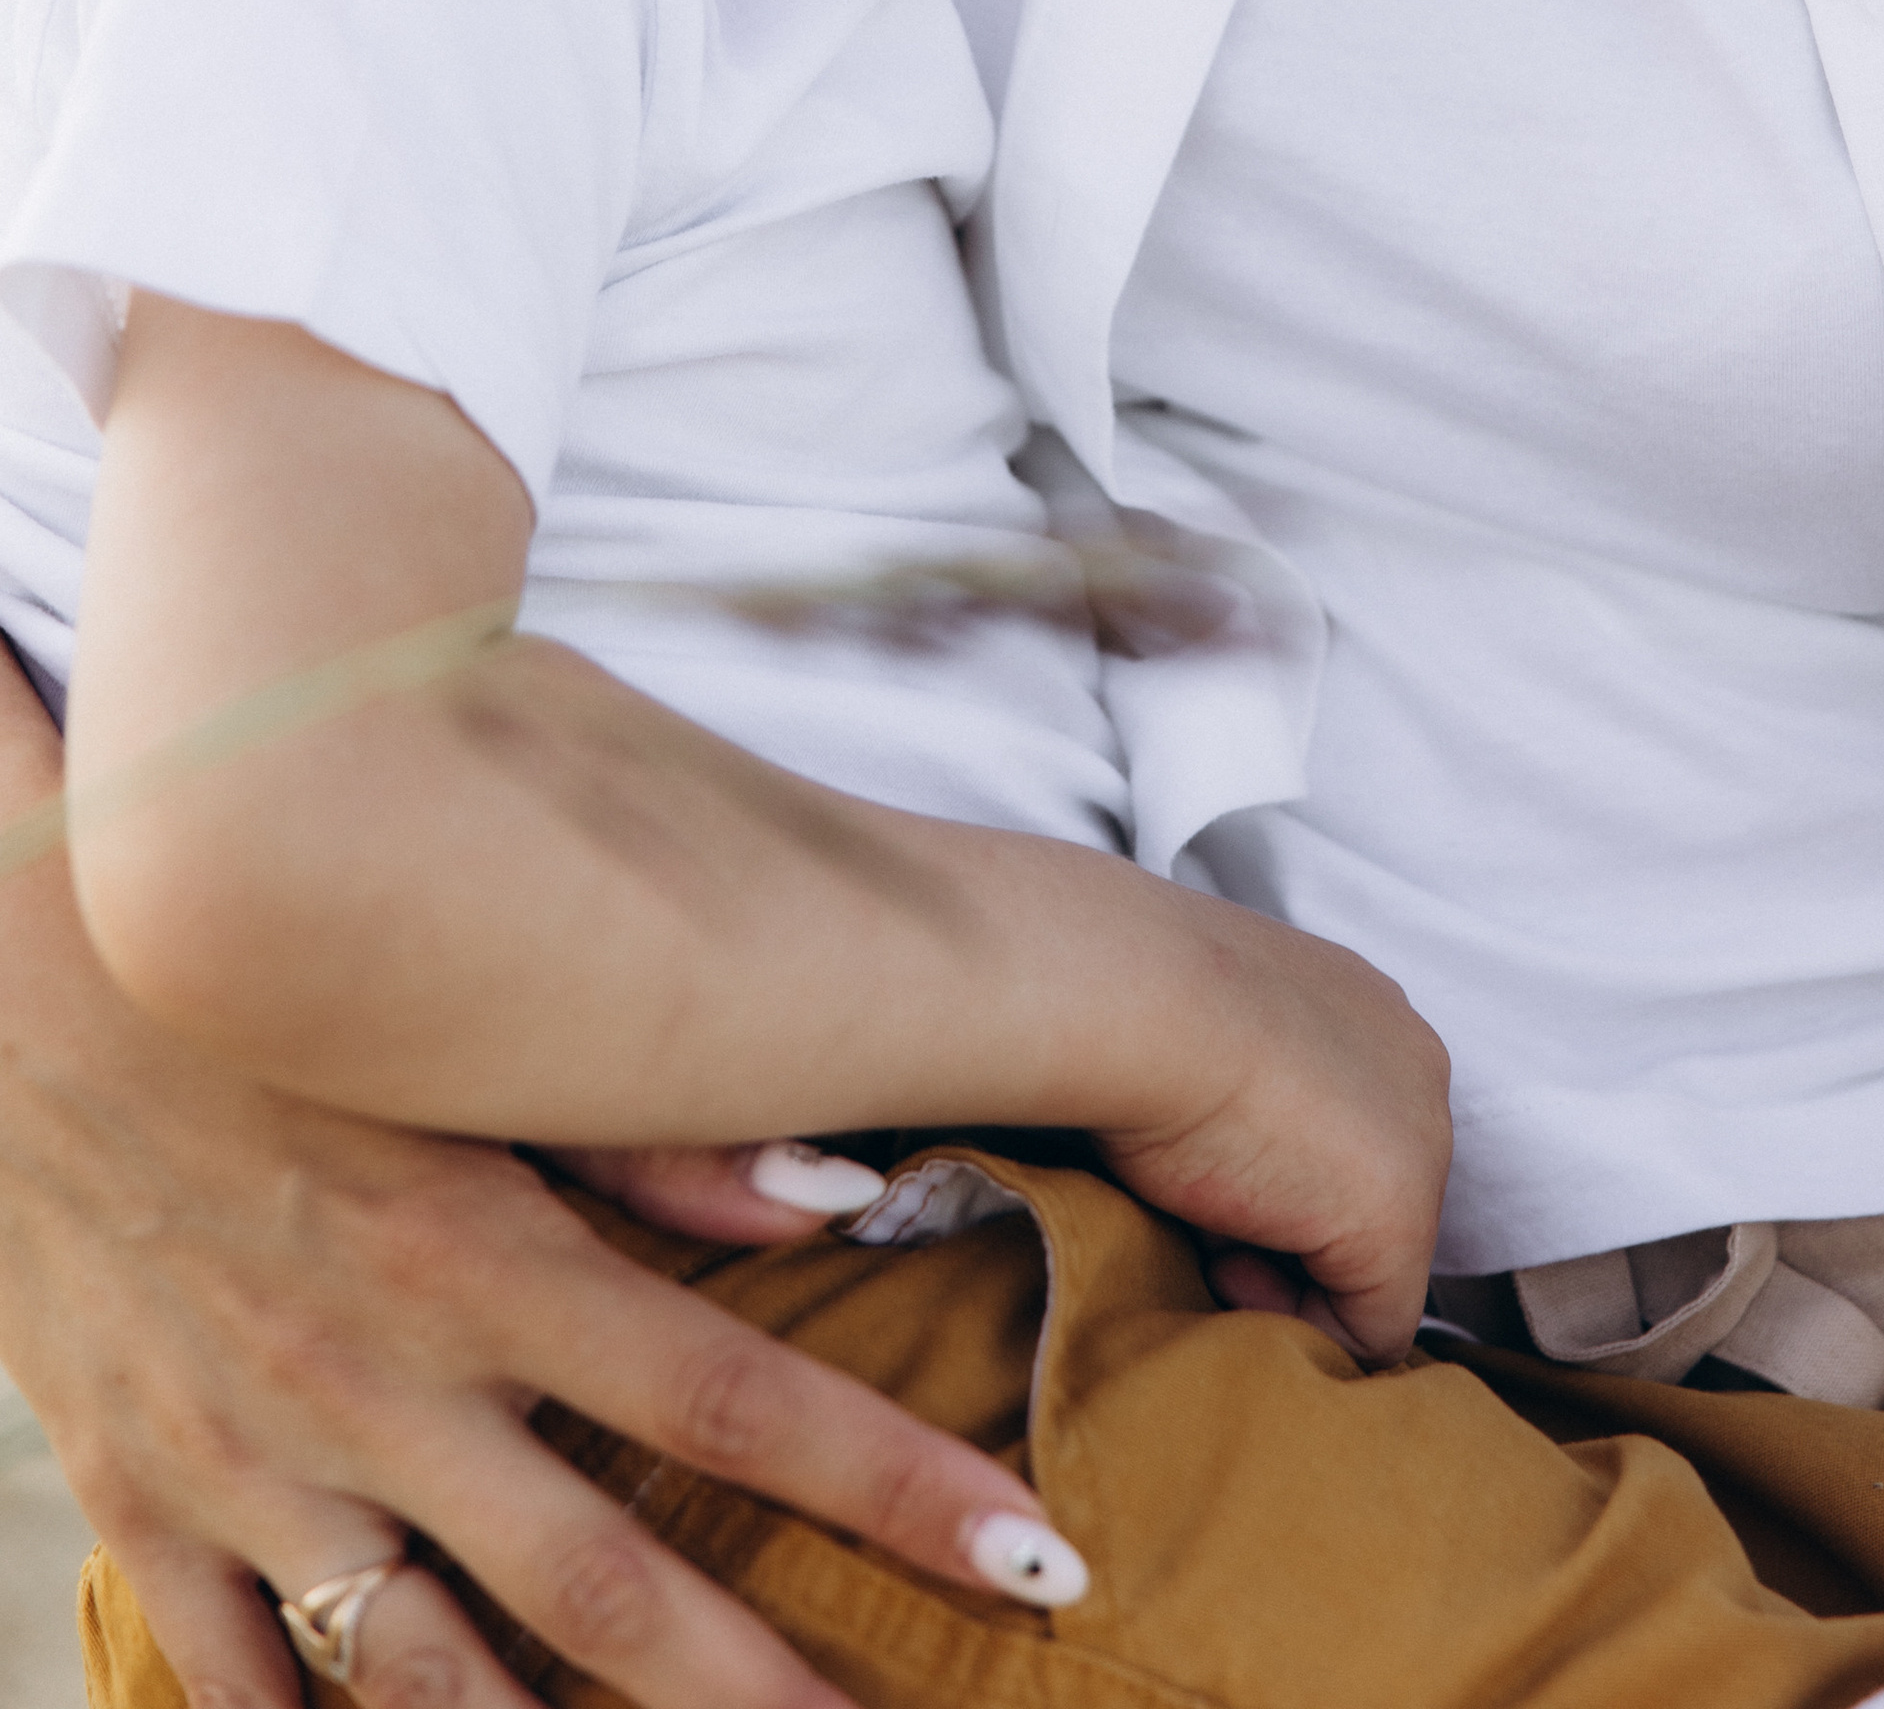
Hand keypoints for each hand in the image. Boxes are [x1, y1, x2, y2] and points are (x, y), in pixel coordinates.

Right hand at [0, 679, 1080, 1708]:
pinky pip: (240, 1689)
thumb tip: (855, 1196)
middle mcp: (384, 1382)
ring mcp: (256, 1466)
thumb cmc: (295, 998)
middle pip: (608, 1595)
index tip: (1041, 1560)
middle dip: (766, 1695)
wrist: (28, 986)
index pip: (741, 1400)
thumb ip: (667, 1132)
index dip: (900, 1489)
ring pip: (435, 1685)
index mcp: (490, 1252)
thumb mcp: (479, 1044)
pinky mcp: (149, 1504)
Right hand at [1088, 900, 1452, 1364]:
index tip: (1207, 1170)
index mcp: (1364, 1010)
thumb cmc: (1143, 1007)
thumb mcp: (1207, 1033)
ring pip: (1369, 1261)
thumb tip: (1227, 1152)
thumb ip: (1243, 1080)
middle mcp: (1414, 1064)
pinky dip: (1299, 1326)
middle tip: (1201, 1216)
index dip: (1272, 1173)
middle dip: (1284, 1227)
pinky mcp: (1399, 1221)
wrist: (1137, 1002)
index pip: (1343, 1128)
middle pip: (1361, 1194)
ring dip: (1286, 1271)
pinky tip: (1225, 1265)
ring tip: (1205, 1232)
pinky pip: (1374, 1326)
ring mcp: (1420, 1141)